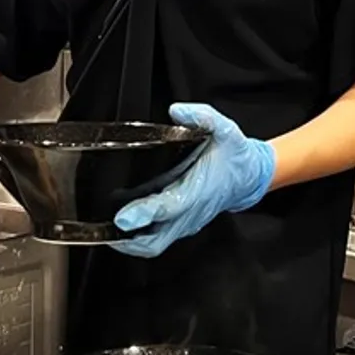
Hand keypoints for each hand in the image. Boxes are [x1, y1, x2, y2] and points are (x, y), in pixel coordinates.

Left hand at [110, 103, 276, 257]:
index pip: (168, 207)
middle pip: (155, 241)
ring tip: (106, 229)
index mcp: (198, 191)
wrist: (250, 176)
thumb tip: (178, 111)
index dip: (144, 213)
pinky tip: (124, 223)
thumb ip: (203, 117)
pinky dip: (139, 237)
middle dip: (128, 242)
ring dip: (130, 242)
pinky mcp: (184, 224)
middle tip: (103, 231)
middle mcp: (190, 212)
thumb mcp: (225, 129)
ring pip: (155, 244)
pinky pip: (159, 239)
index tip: (122, 217)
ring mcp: (187, 222)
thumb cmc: (235, 155)